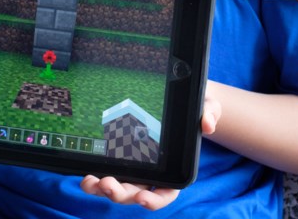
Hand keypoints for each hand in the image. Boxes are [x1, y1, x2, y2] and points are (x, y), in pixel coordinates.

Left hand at [77, 88, 218, 208]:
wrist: (180, 96)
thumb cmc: (196, 108)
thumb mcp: (208, 107)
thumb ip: (211, 114)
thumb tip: (207, 124)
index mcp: (175, 171)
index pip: (166, 194)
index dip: (155, 200)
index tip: (142, 197)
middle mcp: (153, 176)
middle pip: (136, 194)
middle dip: (120, 194)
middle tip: (108, 184)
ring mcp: (135, 170)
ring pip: (118, 189)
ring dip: (103, 190)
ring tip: (91, 182)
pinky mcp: (120, 160)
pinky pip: (107, 175)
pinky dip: (95, 180)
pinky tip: (86, 176)